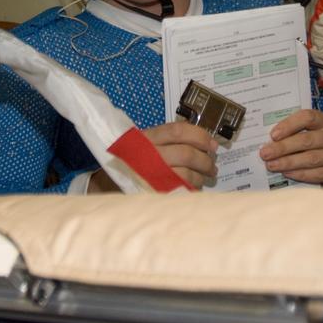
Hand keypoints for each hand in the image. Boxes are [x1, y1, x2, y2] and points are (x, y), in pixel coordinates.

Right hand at [92, 121, 218, 191]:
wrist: (109, 183)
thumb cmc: (133, 160)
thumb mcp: (145, 143)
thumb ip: (168, 140)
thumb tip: (203, 141)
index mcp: (147, 138)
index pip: (178, 131)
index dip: (200, 136)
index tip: (213, 144)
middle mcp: (149, 155)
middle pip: (186, 153)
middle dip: (205, 160)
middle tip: (212, 166)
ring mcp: (151, 175)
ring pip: (186, 174)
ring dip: (201, 177)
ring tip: (205, 178)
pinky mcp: (153, 192)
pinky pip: (180, 191)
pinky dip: (191, 190)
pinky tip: (194, 189)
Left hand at [259, 109, 322, 185]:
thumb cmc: (319, 146)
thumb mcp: (311, 133)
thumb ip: (294, 133)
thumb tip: (269, 141)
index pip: (307, 117)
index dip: (289, 125)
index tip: (273, 135)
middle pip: (307, 140)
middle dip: (283, 147)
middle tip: (265, 154)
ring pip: (311, 158)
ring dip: (289, 162)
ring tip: (272, 165)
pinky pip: (319, 173)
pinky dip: (301, 174)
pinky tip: (287, 174)